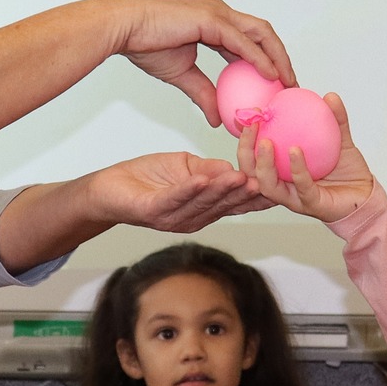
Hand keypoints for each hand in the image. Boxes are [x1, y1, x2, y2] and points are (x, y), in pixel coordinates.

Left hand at [86, 153, 271, 233]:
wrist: (108, 189)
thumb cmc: (146, 178)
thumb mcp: (186, 167)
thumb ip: (211, 169)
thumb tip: (237, 169)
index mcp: (203, 208)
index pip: (235, 203)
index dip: (256, 196)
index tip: (278, 186)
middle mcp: (192, 218)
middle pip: (224, 205)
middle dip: (244, 193)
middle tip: (264, 181)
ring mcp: (173, 218)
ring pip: (203, 202)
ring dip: (221, 190)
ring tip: (240, 178)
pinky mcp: (153, 212)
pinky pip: (174, 199)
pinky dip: (189, 189)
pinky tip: (202, 179)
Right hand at [113, 0, 293, 126]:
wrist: (124, 28)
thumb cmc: (145, 45)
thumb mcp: (182, 75)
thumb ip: (203, 94)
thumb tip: (217, 119)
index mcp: (215, 22)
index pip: (250, 39)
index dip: (267, 60)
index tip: (278, 84)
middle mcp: (221, 13)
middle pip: (263, 33)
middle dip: (281, 57)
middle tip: (291, 84)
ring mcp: (218, 13)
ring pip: (260, 33)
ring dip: (278, 57)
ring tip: (287, 81)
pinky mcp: (211, 19)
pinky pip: (242, 41)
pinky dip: (259, 58)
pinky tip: (270, 75)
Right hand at [238, 92, 374, 223]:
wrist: (367, 195)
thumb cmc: (348, 173)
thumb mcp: (340, 140)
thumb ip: (335, 120)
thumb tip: (329, 96)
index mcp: (283, 171)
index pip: (255, 155)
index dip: (246, 137)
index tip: (248, 113)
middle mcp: (284, 185)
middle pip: (251, 172)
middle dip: (245, 151)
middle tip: (251, 125)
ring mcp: (296, 197)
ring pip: (268, 185)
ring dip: (263, 164)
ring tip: (265, 142)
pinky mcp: (312, 204)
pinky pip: (301, 186)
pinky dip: (297, 168)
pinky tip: (295, 150)